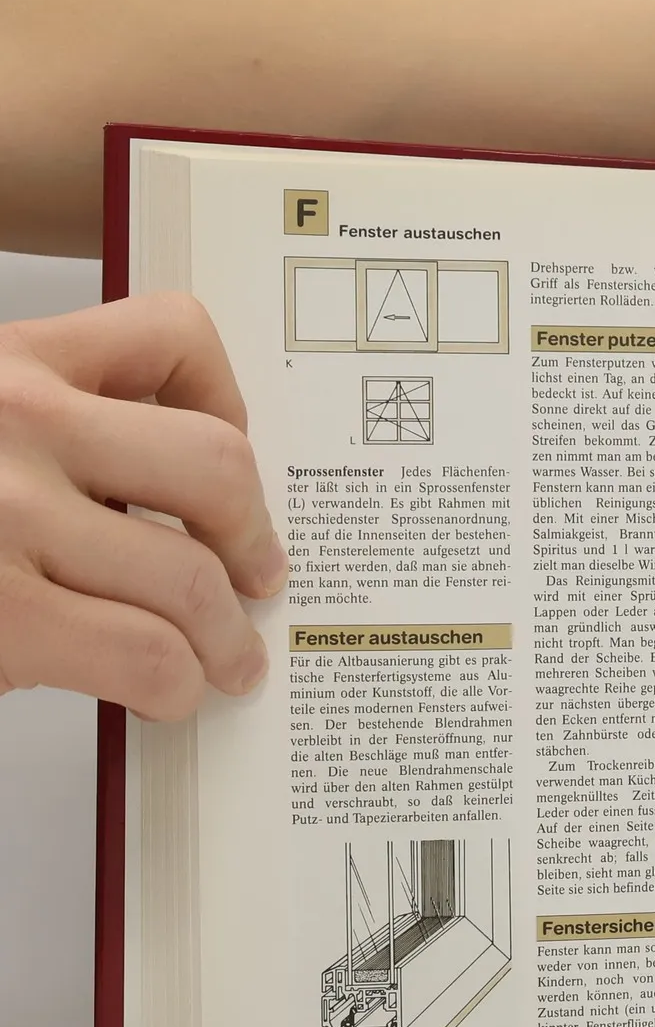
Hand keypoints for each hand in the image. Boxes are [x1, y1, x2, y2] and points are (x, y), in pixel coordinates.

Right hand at [0, 293, 284, 718]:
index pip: (171, 335)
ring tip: (224, 663)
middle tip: (257, 579)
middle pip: (216, 468)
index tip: (233, 456)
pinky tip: (164, 691)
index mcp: (7, 364)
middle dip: (253, 538)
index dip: (229, 404)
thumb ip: (47, 432)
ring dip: (226, 638)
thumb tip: (160, 496)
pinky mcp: (3, 616)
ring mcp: (4, 517)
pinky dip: (177, 684)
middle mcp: (12, 422)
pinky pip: (147, 652)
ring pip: (193, 578)